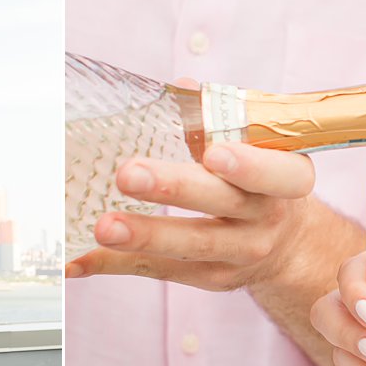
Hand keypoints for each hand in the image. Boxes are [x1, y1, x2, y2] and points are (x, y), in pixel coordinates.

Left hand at [65, 143, 317, 290]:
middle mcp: (265, 219)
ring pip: (190, 246)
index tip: (213, 154)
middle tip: (128, 174)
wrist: (287, 247)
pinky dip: (115, 265)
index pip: (277, 174)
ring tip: (103, 226)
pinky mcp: (208, 279)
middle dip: (173, 189)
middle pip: (221, 205)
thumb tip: (183, 86)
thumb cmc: (261, 182)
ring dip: (143, 236)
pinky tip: (78, 261)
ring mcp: (238, 254)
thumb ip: (217, 121)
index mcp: (286, 179)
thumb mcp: (256, 149)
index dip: (249, 166)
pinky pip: (158, 271)